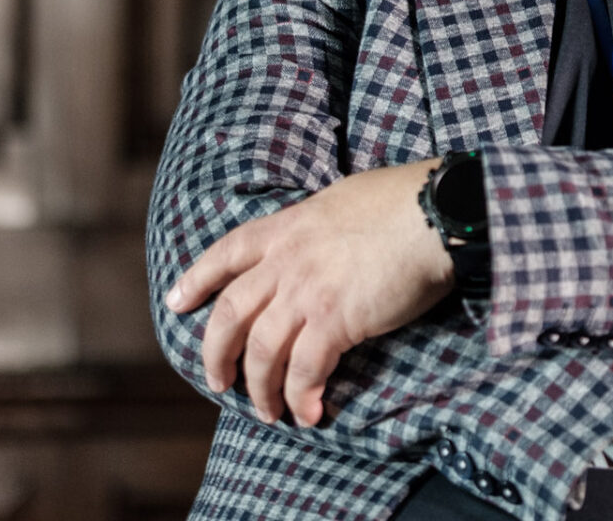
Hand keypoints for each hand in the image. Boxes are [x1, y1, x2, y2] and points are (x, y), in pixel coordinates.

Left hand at [164, 160, 452, 426]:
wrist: (436, 211)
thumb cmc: (404, 200)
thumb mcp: (343, 200)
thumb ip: (319, 226)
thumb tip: (323, 240)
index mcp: (288, 226)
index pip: (227, 252)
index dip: (197, 278)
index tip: (177, 302)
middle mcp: (286, 261)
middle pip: (230, 314)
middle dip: (216, 353)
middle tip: (217, 381)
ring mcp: (306, 292)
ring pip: (261, 351)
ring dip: (260, 389)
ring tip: (268, 412)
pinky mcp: (334, 321)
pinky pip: (304, 370)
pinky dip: (301, 397)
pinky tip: (309, 412)